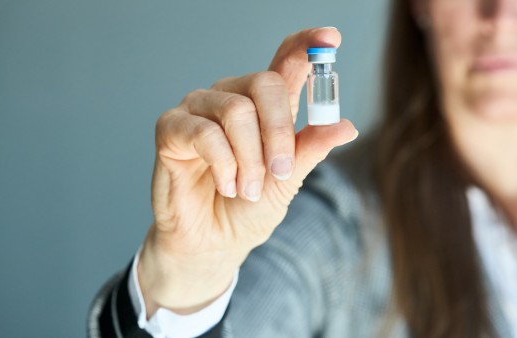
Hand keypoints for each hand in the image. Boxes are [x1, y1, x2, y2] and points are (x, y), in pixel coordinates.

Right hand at [138, 27, 357, 315]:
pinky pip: (204, 133)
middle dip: (279, 133)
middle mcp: (232, 98)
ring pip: (236, 110)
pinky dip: (223, 165)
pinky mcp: (171, 127)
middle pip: (265, 83)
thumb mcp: (288, 180)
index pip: (285, 62)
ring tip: (247, 190)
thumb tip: (346, 126)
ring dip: (249, 159)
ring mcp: (199, 109)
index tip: (330, 38)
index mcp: (264, 106)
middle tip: (280, 172)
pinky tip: (226, 185)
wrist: (214, 243)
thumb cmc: (248, 208)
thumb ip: (310, 149)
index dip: (306, 45)